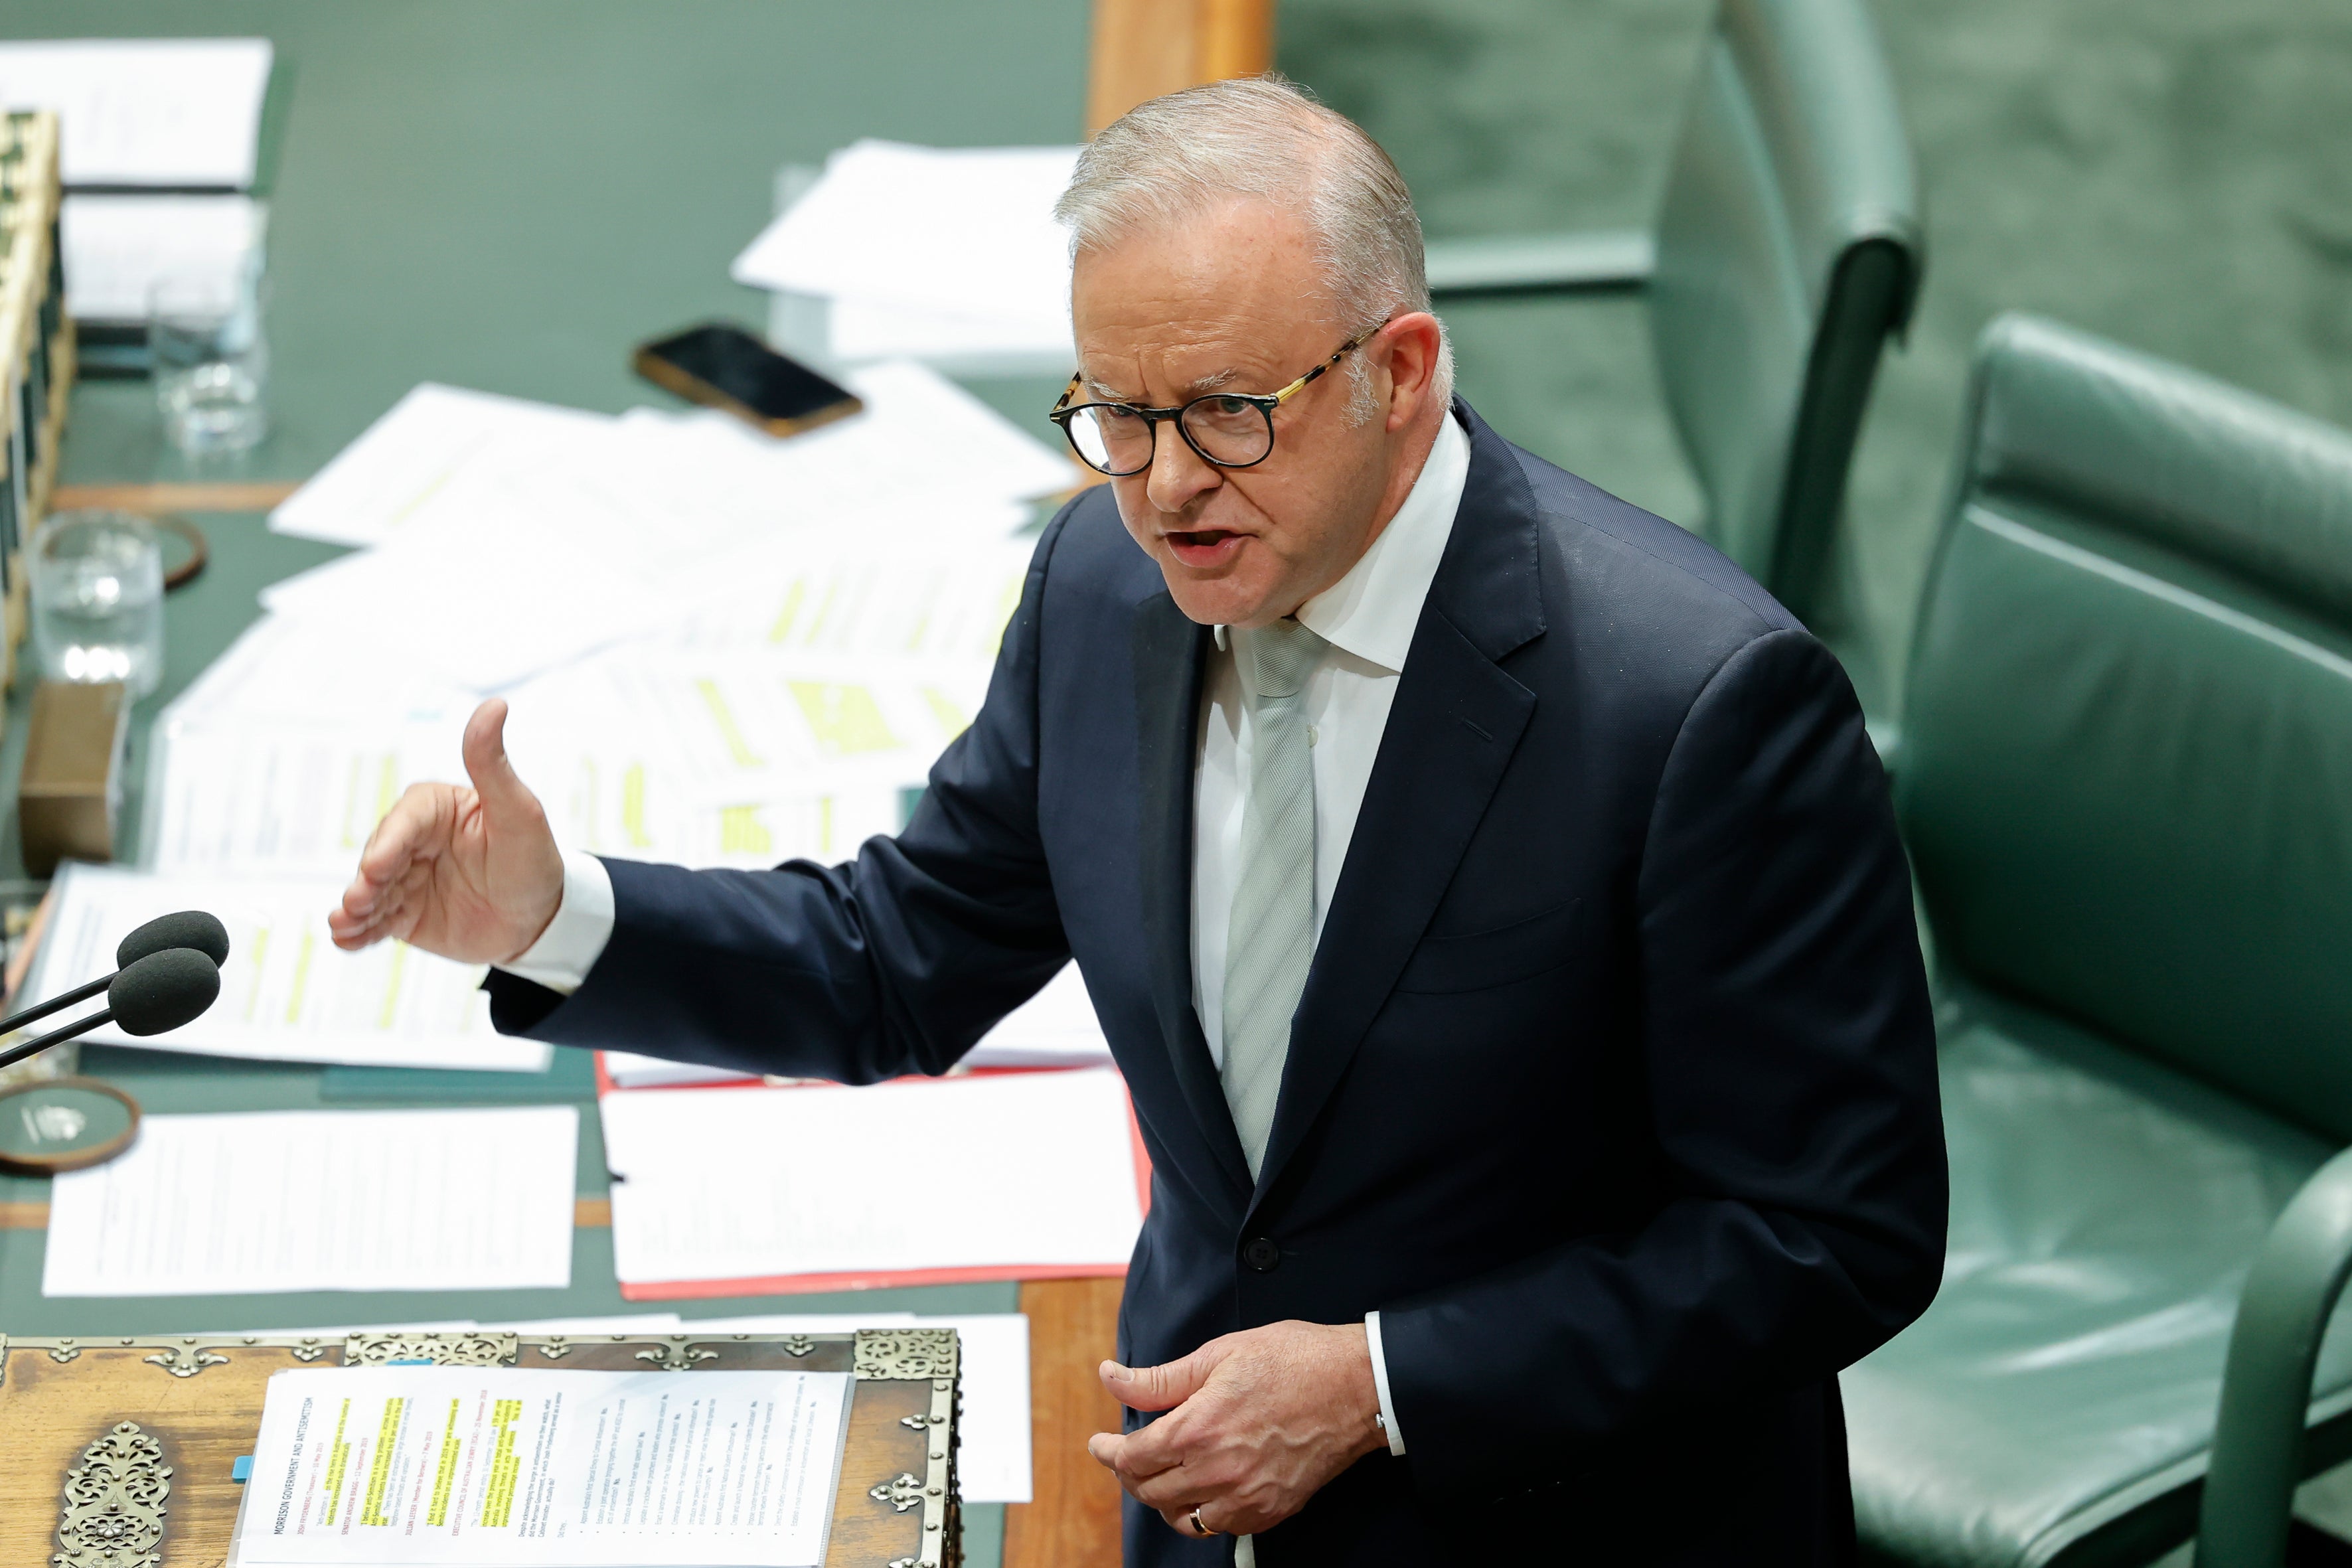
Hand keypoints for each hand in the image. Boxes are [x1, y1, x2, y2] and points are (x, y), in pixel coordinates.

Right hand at [328, 699, 564, 963]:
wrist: (542, 920)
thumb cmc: (533, 860)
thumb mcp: (519, 813)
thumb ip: (493, 765)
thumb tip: (494, 705)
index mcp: (437, 809)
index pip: (406, 821)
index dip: (390, 843)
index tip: (378, 867)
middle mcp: (415, 841)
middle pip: (380, 855)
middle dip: (367, 880)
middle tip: (358, 902)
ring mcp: (405, 878)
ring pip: (371, 890)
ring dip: (356, 907)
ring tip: (345, 925)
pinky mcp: (402, 912)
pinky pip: (374, 920)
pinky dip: (358, 930)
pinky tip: (345, 940)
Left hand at [1086, 1320, 1385, 1538]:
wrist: (1356, 1387)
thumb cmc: (1292, 1360)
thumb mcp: (1219, 1355)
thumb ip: (1160, 1378)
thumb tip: (1111, 1377)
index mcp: (1198, 1428)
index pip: (1132, 1458)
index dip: (1108, 1452)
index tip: (1100, 1444)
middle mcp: (1217, 1471)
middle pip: (1150, 1491)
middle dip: (1129, 1474)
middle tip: (1127, 1456)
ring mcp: (1245, 1497)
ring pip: (1181, 1517)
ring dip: (1162, 1498)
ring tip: (1162, 1474)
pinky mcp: (1270, 1510)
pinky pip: (1220, 1527)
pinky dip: (1202, 1512)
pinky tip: (1202, 1489)